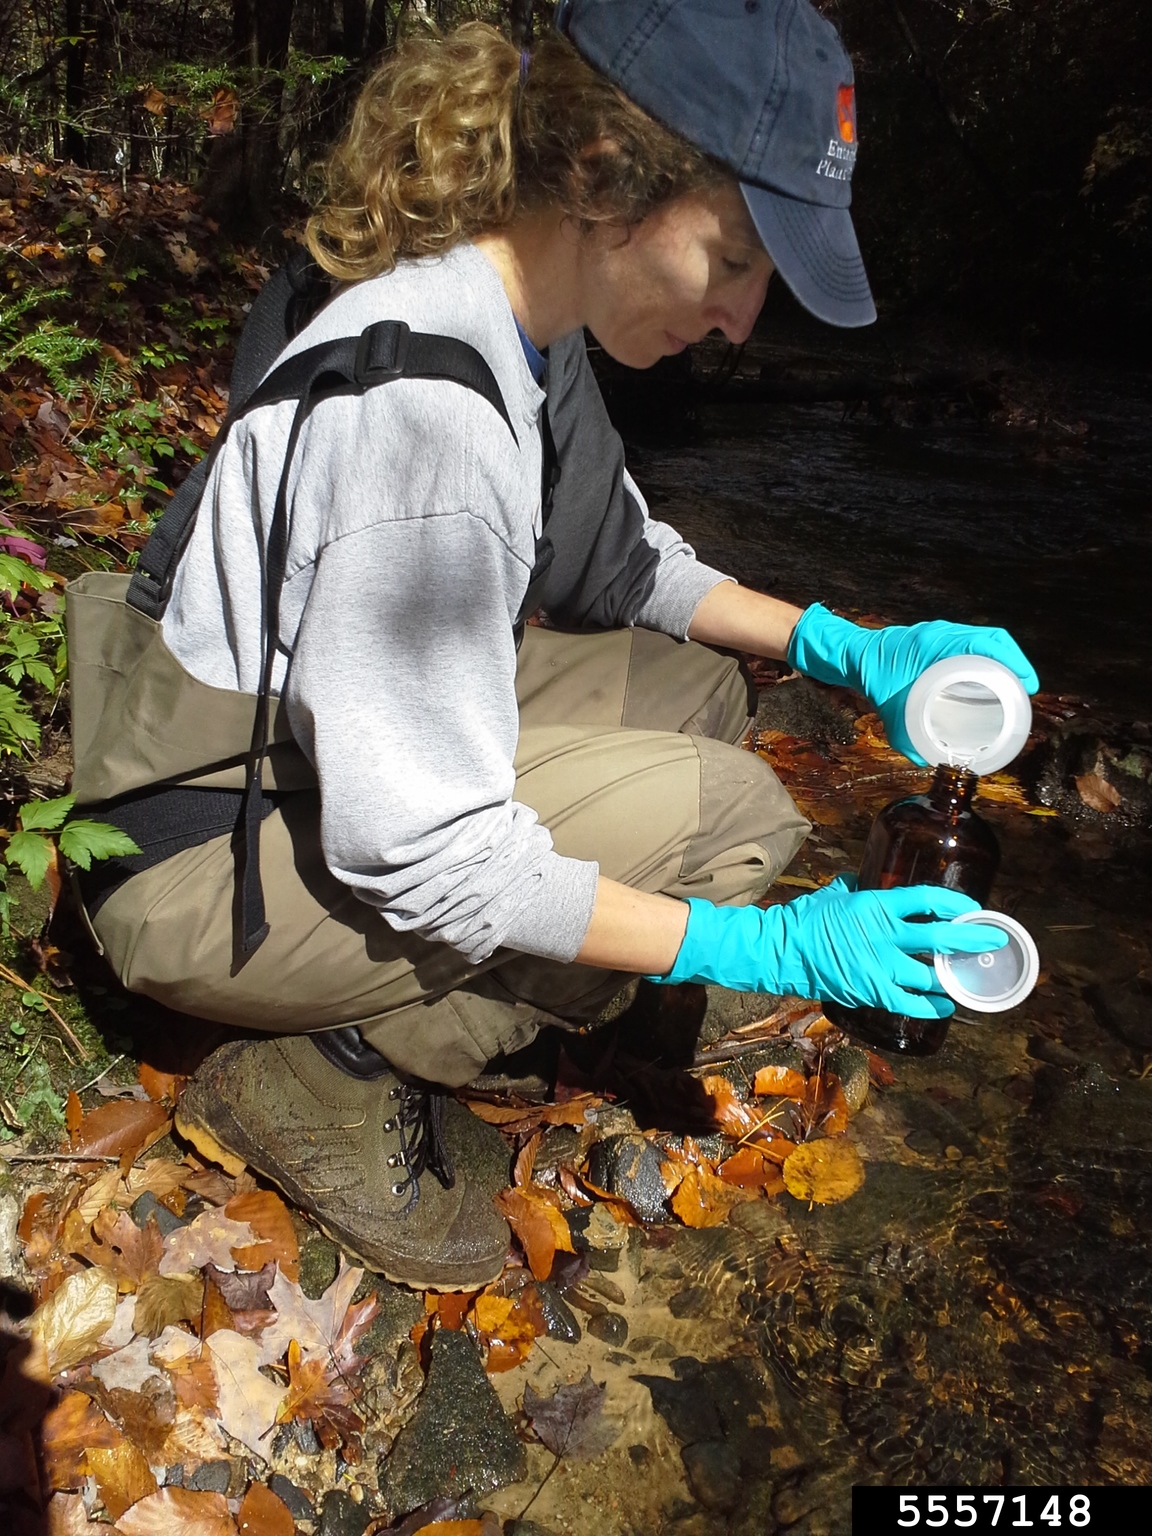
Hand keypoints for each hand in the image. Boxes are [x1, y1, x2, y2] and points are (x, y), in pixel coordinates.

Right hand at [648, 881, 1008, 1018]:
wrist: (783, 951)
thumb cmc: (807, 918)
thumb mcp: (836, 893)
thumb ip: (856, 885)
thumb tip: (863, 877)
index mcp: (877, 905)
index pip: (927, 900)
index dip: (955, 905)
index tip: (973, 909)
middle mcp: (884, 935)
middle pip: (938, 937)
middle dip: (970, 938)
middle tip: (993, 939)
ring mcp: (878, 965)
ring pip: (929, 973)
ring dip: (953, 975)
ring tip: (971, 973)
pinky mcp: (871, 990)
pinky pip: (909, 1001)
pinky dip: (931, 1005)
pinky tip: (947, 1004)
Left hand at [787, 604, 1038, 762]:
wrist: (850, 653)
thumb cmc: (870, 672)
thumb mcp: (888, 705)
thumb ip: (903, 734)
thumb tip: (924, 760)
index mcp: (937, 642)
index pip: (987, 641)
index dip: (1013, 661)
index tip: (1027, 684)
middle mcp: (943, 633)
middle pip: (992, 640)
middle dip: (1013, 664)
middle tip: (1024, 692)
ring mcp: (941, 634)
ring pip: (982, 642)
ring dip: (1000, 661)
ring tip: (1012, 688)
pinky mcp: (936, 641)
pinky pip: (969, 644)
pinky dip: (984, 659)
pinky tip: (988, 680)